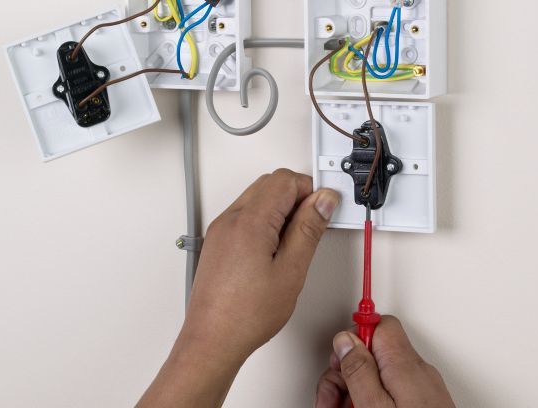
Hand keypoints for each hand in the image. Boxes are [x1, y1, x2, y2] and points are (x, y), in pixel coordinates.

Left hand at [179, 168, 340, 361]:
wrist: (213, 338)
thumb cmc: (246, 314)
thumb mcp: (291, 271)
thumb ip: (309, 229)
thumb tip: (322, 202)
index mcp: (249, 222)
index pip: (285, 180)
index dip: (310, 190)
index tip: (324, 209)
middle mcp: (230, 220)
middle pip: (270, 184)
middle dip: (296, 196)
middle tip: (313, 224)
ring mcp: (220, 230)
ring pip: (257, 198)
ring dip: (280, 209)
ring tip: (293, 243)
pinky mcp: (217, 242)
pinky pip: (244, 216)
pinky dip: (264, 222)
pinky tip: (274, 249)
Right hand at [316, 316, 454, 407]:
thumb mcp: (373, 406)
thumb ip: (359, 369)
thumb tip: (346, 341)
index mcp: (405, 365)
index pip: (380, 325)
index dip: (355, 337)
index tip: (338, 358)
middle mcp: (417, 373)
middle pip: (373, 354)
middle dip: (345, 374)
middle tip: (332, 401)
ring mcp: (421, 390)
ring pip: (378, 376)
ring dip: (352, 393)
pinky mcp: (421, 405)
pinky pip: (390, 394)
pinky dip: (370, 403)